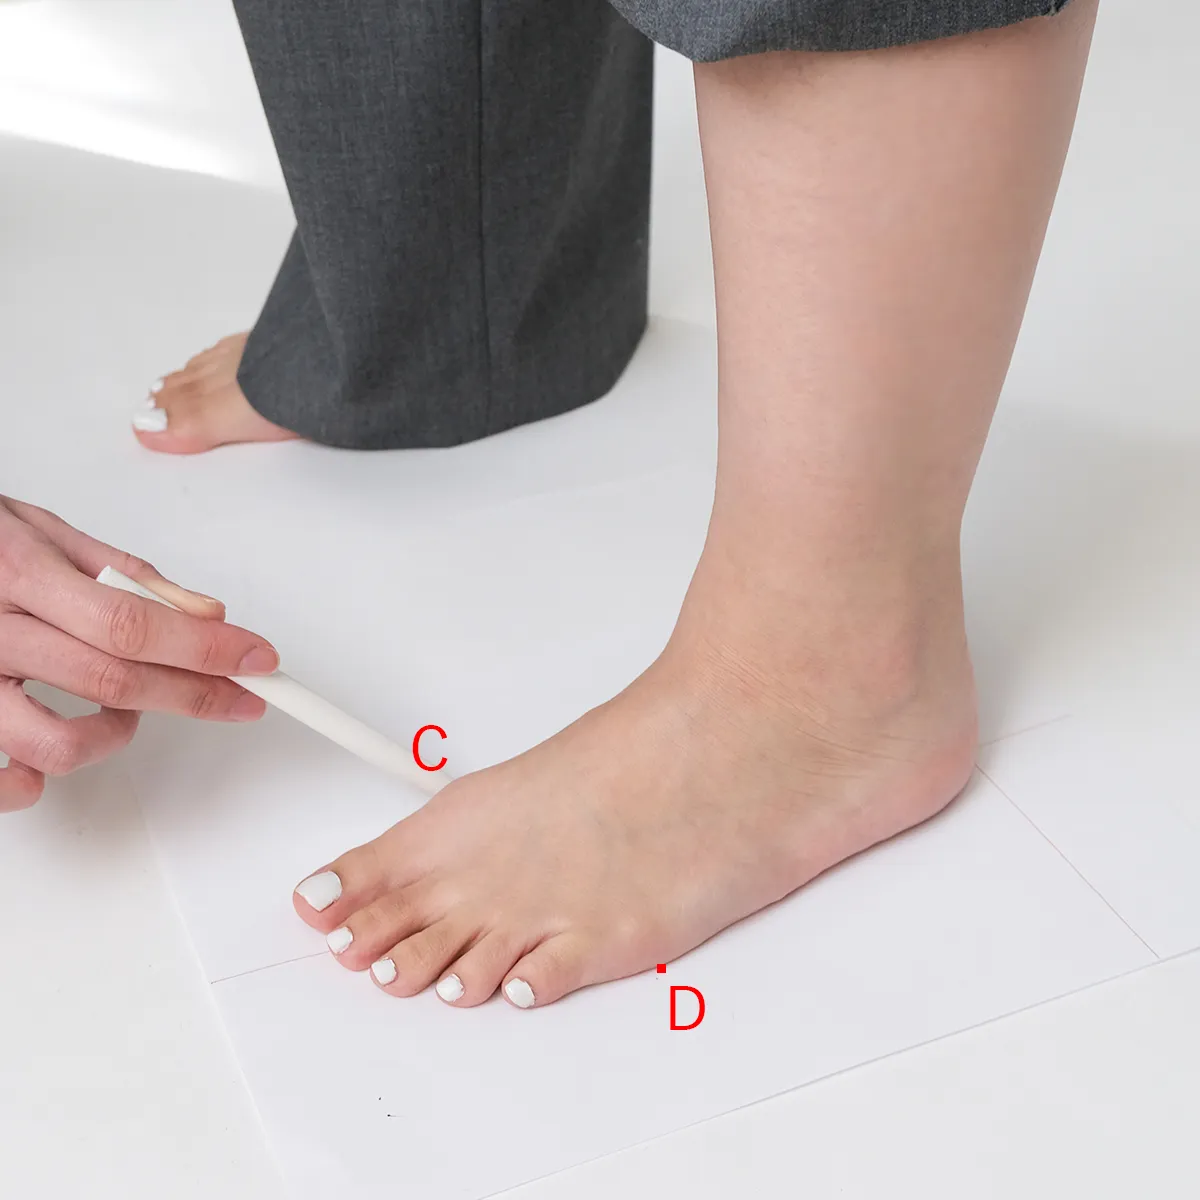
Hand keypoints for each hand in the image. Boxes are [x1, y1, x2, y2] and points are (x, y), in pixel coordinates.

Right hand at [0, 495, 278, 810]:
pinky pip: (1, 782)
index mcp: (19, 576)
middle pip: (112, 680)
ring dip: (114, 736)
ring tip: (126, 715)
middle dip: (194, 694)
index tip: (257, 659)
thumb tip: (202, 612)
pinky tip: (53, 753)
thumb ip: (123, 573)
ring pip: (55, 744)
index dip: (203, 648)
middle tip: (241, 696)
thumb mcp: (44, 531)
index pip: (131, 623)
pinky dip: (35, 782)